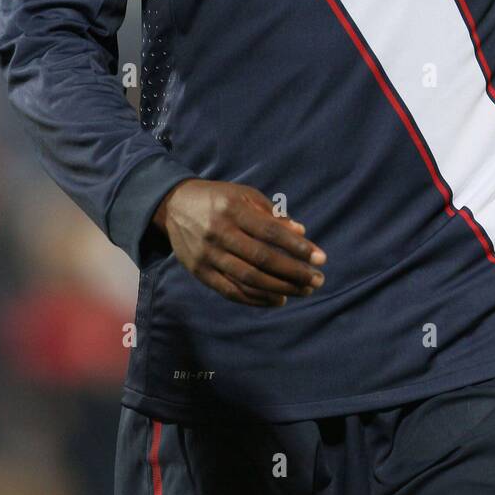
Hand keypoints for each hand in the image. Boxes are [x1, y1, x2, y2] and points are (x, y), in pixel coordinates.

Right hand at [152, 179, 325, 306]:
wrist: (174, 206)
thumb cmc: (219, 198)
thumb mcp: (244, 195)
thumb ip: (272, 213)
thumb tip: (301, 232)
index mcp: (232, 210)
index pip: (270, 232)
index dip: (297, 247)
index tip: (321, 258)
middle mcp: (219, 234)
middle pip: (262, 259)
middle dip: (294, 272)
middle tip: (318, 280)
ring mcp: (208, 256)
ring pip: (248, 279)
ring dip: (280, 289)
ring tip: (304, 291)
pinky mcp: (200, 273)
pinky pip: (231, 291)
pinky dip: (257, 299)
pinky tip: (278, 299)